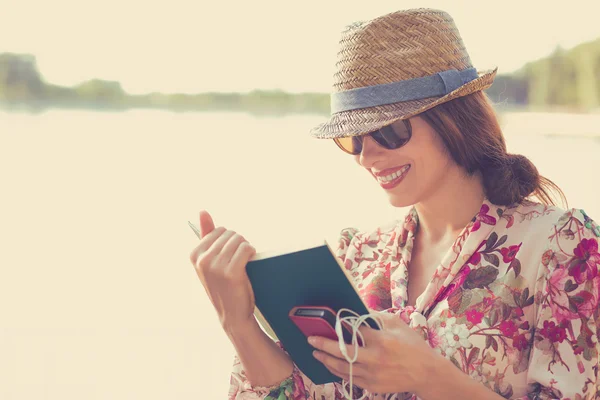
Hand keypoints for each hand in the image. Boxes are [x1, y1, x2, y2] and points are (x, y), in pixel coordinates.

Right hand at [189, 210, 256, 332]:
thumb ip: (205, 235)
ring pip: (239, 240)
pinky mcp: (231, 273)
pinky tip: (250, 261)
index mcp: (194, 255)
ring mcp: (216, 267)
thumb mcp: (210, 261)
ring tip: (244, 262)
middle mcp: (202, 260)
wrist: (232, 315)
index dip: (229, 240)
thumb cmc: (223, 285)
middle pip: (230, 234)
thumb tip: (202, 211)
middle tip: (239, 259)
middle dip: (238, 243)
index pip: (218, 230)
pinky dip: (251, 252)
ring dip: (246, 248)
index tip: (229, 255)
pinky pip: (246, 248)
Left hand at [308, 312, 437, 394]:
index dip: (339, 326)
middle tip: (311, 340)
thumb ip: (375, 316)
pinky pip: (349, 378)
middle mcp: (375, 359)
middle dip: (323, 345)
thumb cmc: (412, 345)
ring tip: (316, 353)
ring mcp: (372, 375)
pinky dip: (338, 371)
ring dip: (326, 360)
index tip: (327, 322)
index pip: (354, 331)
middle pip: (342, 352)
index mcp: (381, 340)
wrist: (426, 373)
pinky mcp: (372, 386)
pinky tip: (331, 365)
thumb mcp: (397, 324)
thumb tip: (356, 309)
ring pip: (342, 368)